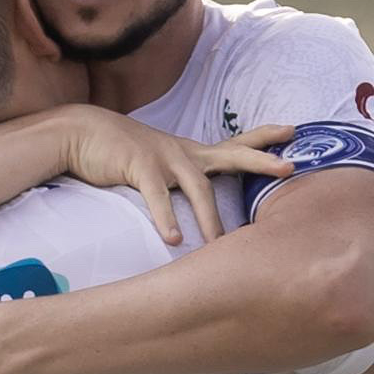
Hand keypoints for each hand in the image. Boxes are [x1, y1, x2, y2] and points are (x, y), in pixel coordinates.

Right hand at [58, 107, 296, 246]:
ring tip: (222, 242)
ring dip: (210, 216)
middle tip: (288, 167)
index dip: (263, 137)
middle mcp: (183, 152)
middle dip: (260, 160)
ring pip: (197, 187)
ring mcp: (163, 157)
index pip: (234, 143)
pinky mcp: (140, 165)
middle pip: (231, 154)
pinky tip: (175, 238)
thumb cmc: (117, 152)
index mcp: (189, 152)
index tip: (292, 131)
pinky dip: (166, 218)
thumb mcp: (155, 163)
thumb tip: (189, 205)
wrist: (81, 132)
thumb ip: (174, 181)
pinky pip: (157, 196)